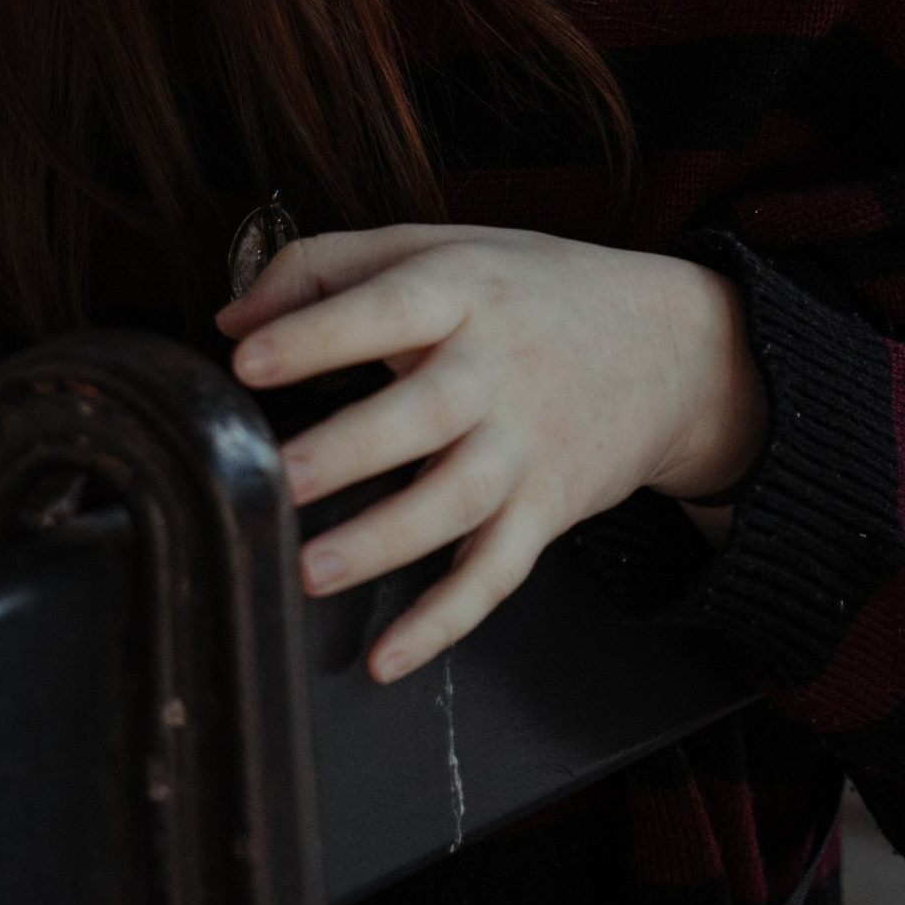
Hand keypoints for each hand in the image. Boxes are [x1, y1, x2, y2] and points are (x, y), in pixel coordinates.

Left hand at [219, 223, 767, 682]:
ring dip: (384, 541)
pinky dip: (444, 621)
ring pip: (456, 502)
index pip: (390, 304)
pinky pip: (496, 573)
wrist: (673, 348)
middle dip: (350, 448)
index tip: (247, 360)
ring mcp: (527, 445)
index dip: (318, 332)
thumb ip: (329, 266)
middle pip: (425, 411)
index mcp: (464, 289)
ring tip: (309, 570)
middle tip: (278, 478)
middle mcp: (499, 368)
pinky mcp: (548, 509)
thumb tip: (231, 321)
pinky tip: (387, 657)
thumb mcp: (442, 248)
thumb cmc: (532, 293)